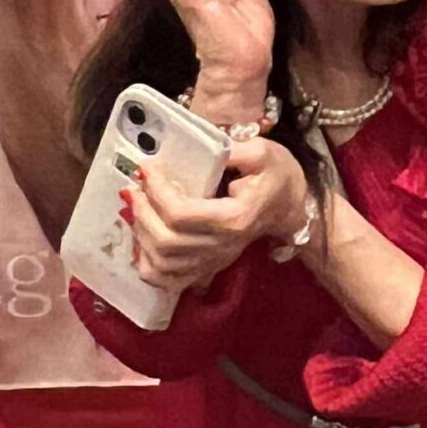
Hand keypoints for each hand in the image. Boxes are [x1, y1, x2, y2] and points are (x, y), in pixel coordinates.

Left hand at [123, 136, 309, 295]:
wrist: (292, 207)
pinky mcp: (208, 266)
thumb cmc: (278, 176)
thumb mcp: (262, 151)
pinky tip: (142, 241)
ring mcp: (215, 260)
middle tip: (134, 188)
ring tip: (137, 209)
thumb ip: (231, 149)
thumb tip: (200, 148)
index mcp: (235, 218)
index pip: (182, 214)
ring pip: (163, 263)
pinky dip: (148, 265)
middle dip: (142, 213)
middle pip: (167, 241)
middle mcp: (223, 246)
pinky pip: (169, 280)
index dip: (156, 191)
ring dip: (141, 236)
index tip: (146, 168)